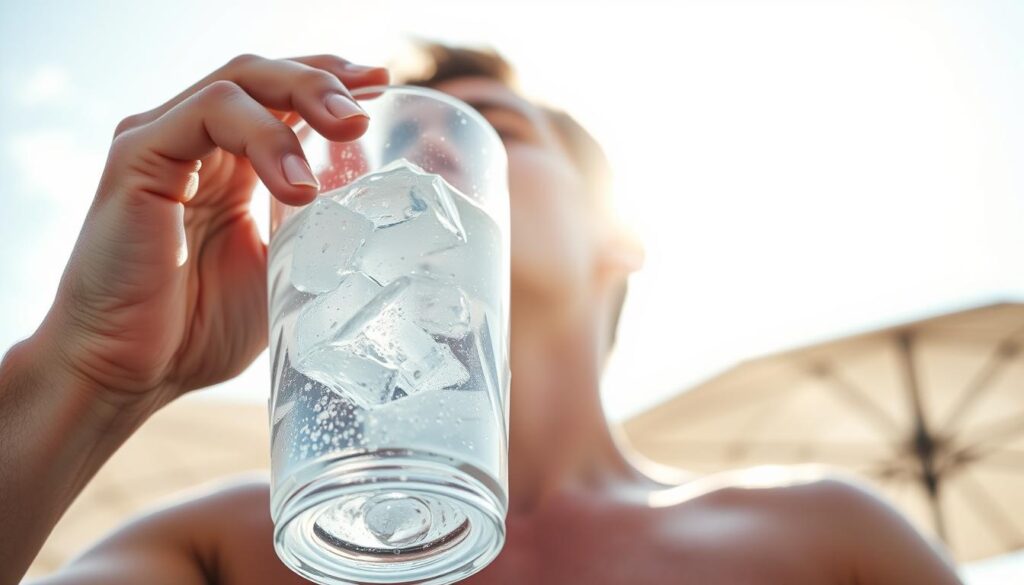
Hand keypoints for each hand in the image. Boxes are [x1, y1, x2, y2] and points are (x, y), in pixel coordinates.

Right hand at [38, 54, 387, 411]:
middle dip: (325, 77)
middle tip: (371, 101)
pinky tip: (296, 186)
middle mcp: (194, 142)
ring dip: (303, 97)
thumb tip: (381, 216)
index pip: (283, 96)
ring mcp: (163, 143)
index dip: (332, 79)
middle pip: (265, 74)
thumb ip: (319, 234)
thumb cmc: (197, 330)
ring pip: (239, 80)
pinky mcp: (138, 157)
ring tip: (349, 131)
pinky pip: (205, 113)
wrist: (127, 374)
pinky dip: (260, 136)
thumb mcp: (282, 273)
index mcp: (230, 164)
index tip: (382, 85)